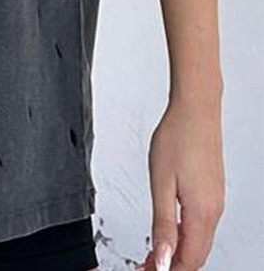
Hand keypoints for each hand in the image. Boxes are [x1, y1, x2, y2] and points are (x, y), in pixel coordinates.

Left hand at [138, 100, 224, 270]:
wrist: (195, 109)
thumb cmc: (177, 137)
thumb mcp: (161, 182)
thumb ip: (162, 223)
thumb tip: (163, 258)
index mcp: (201, 212)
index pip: (189, 260)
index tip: (147, 270)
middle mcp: (214, 210)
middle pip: (197, 255)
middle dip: (173, 265)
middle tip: (148, 265)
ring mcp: (216, 201)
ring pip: (200, 241)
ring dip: (179, 251)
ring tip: (154, 251)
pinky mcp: (213, 191)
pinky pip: (202, 224)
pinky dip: (186, 235)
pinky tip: (169, 229)